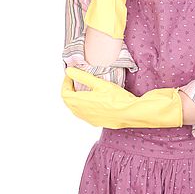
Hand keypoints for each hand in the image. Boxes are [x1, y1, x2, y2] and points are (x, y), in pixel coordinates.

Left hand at [61, 67, 182, 129]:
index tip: (71, 75)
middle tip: (75, 80)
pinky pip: (83, 114)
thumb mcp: (99, 83)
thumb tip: (69, 71)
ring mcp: (88, 119)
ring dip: (76, 98)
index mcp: (80, 102)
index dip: (65, 82)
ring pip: (75, 109)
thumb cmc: (117, 99)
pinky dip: (82, 106)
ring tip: (83, 90)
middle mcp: (81, 113)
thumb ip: (82, 76)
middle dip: (69, 90)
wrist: (130, 113)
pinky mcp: (96, 122)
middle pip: (68, 101)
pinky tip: (91, 101)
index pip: (64, 93)